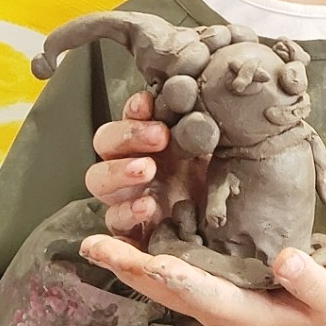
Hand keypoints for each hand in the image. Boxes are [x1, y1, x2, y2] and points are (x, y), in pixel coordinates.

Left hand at [80, 237, 325, 325]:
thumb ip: (309, 280)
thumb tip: (285, 259)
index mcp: (241, 310)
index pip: (205, 295)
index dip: (180, 278)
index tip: (155, 262)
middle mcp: (215, 301)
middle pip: (167, 287)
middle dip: (131, 266)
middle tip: (94, 246)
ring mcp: (210, 287)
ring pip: (161, 275)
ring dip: (129, 258)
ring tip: (95, 239)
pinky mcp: (212, 270)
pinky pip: (172, 260)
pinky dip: (147, 245)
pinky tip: (130, 222)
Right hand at [86, 90, 207, 243]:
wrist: (227, 224)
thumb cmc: (218, 181)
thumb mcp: (213, 149)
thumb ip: (199, 126)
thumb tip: (198, 97)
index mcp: (152, 140)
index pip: (131, 116)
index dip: (135, 109)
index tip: (148, 103)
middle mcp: (133, 163)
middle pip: (106, 143)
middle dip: (128, 135)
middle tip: (159, 136)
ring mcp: (127, 196)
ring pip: (99, 179)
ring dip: (119, 171)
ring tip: (146, 169)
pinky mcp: (129, 228)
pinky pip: (114, 220)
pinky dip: (127, 211)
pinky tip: (148, 206)